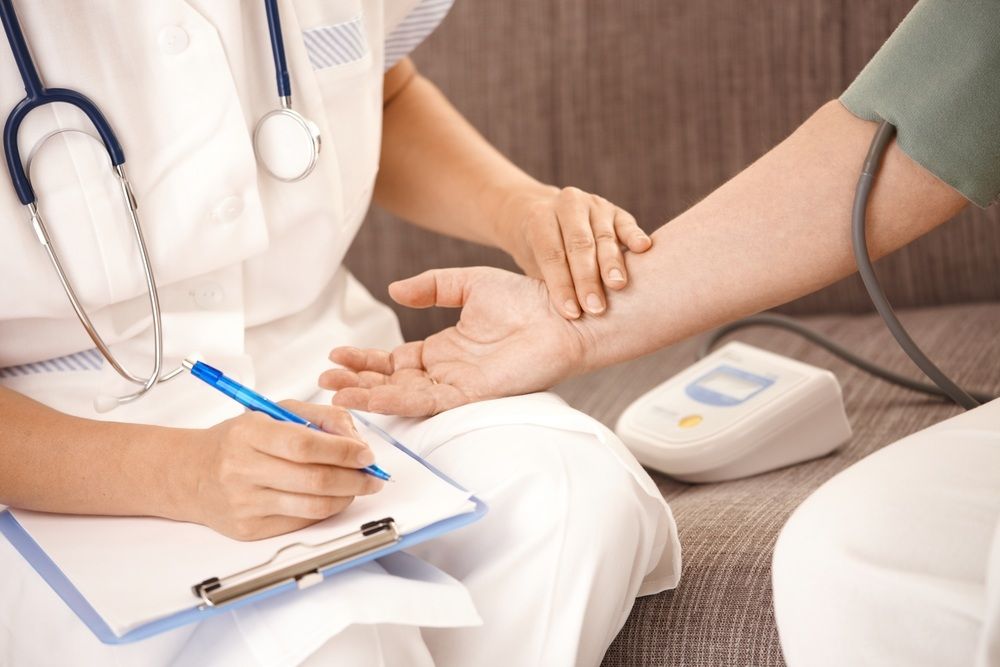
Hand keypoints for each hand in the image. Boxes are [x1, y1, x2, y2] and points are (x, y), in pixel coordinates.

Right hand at [185, 402, 383, 539]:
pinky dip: (325, 510)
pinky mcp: (249, 529)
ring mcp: (245, 504)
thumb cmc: (237, 440)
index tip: (365, 454)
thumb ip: (319, 417)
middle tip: (373, 475)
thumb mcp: (273, 412)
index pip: (305, 445)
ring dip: (346, 497)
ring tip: (359, 487)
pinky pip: (301, 523)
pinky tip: (333, 498)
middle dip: (354, 478)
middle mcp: (243, 470)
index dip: (343, 451)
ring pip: (312, 506)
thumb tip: (355, 439)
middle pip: (314, 479)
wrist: (191, 474)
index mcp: (249, 434)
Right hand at [319, 267, 589, 416]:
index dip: (364, 361)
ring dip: (367, 397)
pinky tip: (368, 398)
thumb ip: (431, 287)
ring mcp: (457, 386)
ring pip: (402, 397)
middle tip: (325, 381)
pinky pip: (425, 402)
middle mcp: (446, 372)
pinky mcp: (471, 395)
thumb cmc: (527, 299)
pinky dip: (394, 401)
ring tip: (334, 394)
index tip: (337, 356)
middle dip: (356, 384)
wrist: (563, 311)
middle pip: (390, 384)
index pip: (393, 362)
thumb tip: (395, 289)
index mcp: (444, 350)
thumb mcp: (469, 284)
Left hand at [494, 186, 650, 318]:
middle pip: (578, 244)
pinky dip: (635, 236)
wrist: (548, 218)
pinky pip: (627, 224)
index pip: (551, 254)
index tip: (571, 313)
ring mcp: (594, 206)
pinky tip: (643, 248)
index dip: (561, 285)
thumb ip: (545, 284)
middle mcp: (567, 205)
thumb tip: (560, 320)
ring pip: (604, 236)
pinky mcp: (617, 212)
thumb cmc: (540, 254)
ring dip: (612, 264)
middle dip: (587, 278)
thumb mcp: (532, 265)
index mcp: (539, 218)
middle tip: (596, 308)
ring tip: (618, 286)